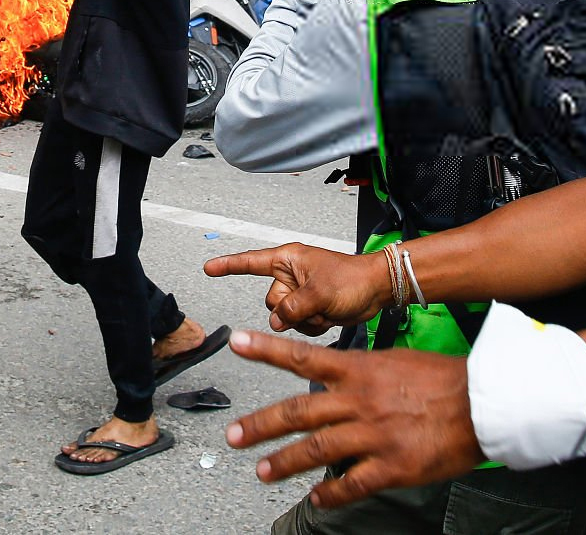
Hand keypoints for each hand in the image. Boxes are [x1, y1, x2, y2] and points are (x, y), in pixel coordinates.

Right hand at [205, 241, 391, 333]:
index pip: (251, 262)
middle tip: (313, 304)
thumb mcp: (319, 292)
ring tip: (324, 310)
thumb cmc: (352, 279)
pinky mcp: (309, 308)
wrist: (376, 290)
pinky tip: (327, 317)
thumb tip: (276, 321)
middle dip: (290, 310)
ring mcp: (300, 293)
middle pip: (270, 301)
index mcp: (288, 260)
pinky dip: (311, 326)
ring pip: (283, 317)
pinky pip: (297, 325)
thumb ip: (293, 307)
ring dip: (303, 320)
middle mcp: (291, 275)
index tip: (208, 268)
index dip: (228, 266)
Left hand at [224, 331, 482, 508]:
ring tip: (263, 471)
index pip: (302, 356)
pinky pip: (352, 483)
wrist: (483, 402)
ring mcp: (374, 434)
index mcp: (360, 370)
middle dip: (261, 425)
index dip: (266, 349)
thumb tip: (337, 378)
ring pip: (317, 449)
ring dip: (285, 462)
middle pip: (299, 411)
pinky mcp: (392, 465)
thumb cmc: (445, 380)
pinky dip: (331, 494)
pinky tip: (318, 500)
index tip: (237, 342)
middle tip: (234, 435)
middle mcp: (360, 401)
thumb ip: (362, 372)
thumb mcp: (396, 362)